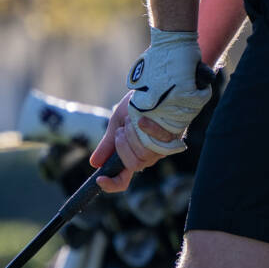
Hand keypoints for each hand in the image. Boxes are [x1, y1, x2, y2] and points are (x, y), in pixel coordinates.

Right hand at [90, 29, 207, 190]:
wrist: (158, 83)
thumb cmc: (139, 102)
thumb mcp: (117, 121)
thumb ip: (108, 144)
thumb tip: (94, 164)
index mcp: (133, 154)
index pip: (123, 179)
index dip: (112, 184)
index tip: (99, 180)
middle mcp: (149, 156)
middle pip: (132, 165)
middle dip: (122, 146)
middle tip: (124, 127)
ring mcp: (162, 149)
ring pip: (143, 156)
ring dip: (134, 136)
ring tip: (136, 118)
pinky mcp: (174, 138)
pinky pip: (157, 143)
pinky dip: (148, 130)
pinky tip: (144, 119)